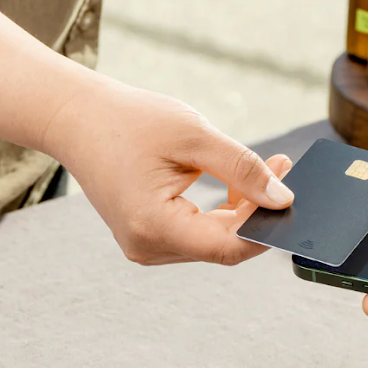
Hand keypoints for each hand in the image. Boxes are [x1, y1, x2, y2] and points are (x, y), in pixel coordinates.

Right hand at [44, 79, 293, 265]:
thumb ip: (243, 169)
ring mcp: (146, 247)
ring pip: (215, 242)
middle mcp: (147, 247)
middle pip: (225, 245)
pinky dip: (222, 213)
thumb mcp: (194, 136)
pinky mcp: (149, 238)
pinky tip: (233, 185)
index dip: (267, 222)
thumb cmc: (130, 121)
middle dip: (259, 210)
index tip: (289, 185)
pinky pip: (199, 235)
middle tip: (282, 165)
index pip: (230, 245)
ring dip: (243, 211)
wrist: (77, 120)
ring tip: (260, 168)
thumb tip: (284, 199)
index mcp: (153, 226)